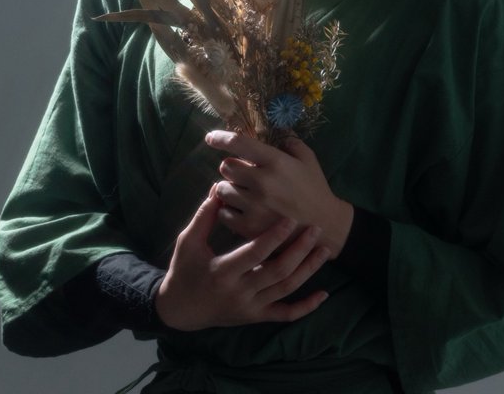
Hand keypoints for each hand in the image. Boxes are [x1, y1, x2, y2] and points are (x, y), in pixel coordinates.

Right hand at [155, 187, 330, 330]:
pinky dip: (306, 306)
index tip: (292, 218)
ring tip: (325, 250)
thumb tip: (219, 186)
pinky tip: (323, 295)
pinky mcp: (255, 317)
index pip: (255, 253)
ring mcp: (250, 307)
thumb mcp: (188, 241)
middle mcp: (239, 292)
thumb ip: (205, 215)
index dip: (275, 236)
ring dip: (308, 270)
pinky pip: (285, 314)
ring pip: (286, 290)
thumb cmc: (184, 270)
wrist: (179, 310)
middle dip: (300, 250)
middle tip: (316, 229)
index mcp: (222, 271)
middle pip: (277, 271)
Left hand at [206, 130, 353, 257]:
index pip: (239, 143)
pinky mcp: (248, 227)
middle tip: (243, 174)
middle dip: (232, 168)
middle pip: (226, 167)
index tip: (211, 137)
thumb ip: (290, 143)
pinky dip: (229, 210)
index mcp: (275, 162)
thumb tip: (275, 132)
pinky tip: (242, 209)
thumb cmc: (315, 189)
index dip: (221, 138)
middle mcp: (262, 181)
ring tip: (243, 193)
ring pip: (221, 189)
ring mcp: (254, 205)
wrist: (324, 225)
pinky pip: (223, 212)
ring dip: (229, 189)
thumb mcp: (308, 160)